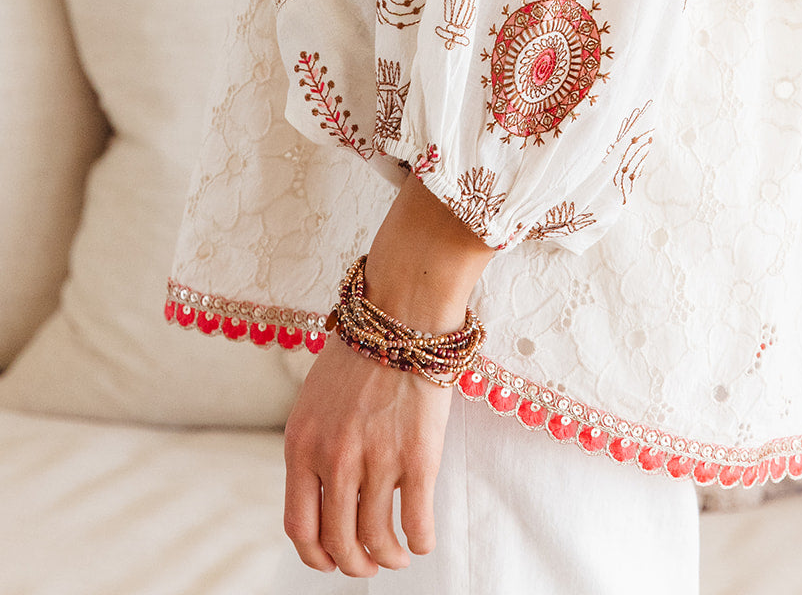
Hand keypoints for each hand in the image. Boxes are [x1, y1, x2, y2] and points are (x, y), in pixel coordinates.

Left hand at [282, 330, 451, 575]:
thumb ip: (315, 450)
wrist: (400, 315)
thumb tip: (328, 501)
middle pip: (338, 543)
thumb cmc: (360, 354)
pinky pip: (417, 523)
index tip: (330, 561)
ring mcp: (376, 460)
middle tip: (369, 565)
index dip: (316, 556)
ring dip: (389, 559)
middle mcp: (333, 459)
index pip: (299, 527)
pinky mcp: (418, 457)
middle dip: (354, 565)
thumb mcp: (315, 403)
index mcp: (300, 446)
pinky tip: (422, 539)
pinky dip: (420, 542)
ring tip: (398, 556)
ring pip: (377, 540)